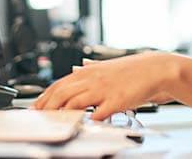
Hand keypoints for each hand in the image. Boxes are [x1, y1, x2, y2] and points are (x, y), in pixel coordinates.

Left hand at [32, 51, 178, 119]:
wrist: (155, 69)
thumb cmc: (133, 70)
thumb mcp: (108, 66)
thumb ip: (92, 67)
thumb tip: (80, 66)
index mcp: (89, 72)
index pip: (60, 84)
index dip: (45, 96)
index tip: (36, 107)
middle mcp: (93, 79)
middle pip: (63, 93)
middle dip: (47, 106)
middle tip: (38, 118)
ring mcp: (104, 90)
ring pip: (76, 101)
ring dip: (62, 113)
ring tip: (52, 123)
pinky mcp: (117, 100)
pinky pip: (99, 112)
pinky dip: (89, 119)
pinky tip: (83, 125)